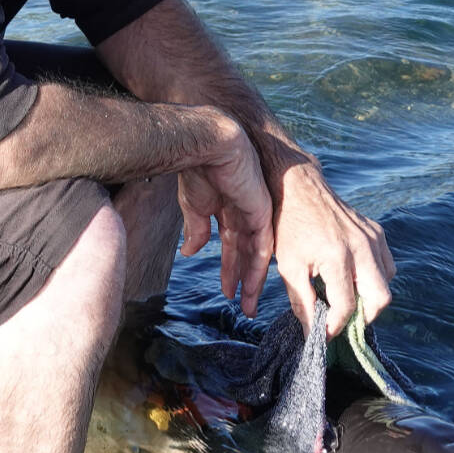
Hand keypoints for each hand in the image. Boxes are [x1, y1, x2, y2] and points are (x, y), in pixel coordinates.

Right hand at [177, 116, 273, 316]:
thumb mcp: (193, 206)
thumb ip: (196, 229)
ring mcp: (255, 213)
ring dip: (251, 281)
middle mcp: (243, 213)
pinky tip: (250, 285)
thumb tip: (190, 252)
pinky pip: (263, 247)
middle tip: (243, 306)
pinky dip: (258, 268)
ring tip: (247, 305)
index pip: (230, 245)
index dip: (227, 268)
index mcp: (225, 208)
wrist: (206, 146)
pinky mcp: (262, 212)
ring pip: (257, 255)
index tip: (226, 290)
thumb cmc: (196, 169)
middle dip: (242, 280)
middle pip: (245, 254)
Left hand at [271, 159, 395, 336]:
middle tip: (341, 321)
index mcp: (338, 256)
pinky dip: (373, 278)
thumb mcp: (288, 267)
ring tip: (343, 300)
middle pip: (381, 299)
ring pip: (387, 282)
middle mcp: (363, 247)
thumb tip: (311, 334)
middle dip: (363, 317)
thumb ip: (302, 303)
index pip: (346, 306)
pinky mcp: (377, 231)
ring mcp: (374, 237)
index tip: (324, 335)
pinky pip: (385, 264)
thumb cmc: (288, 227)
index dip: (335, 326)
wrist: (298, 187)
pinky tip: (350, 279)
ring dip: (369, 297)